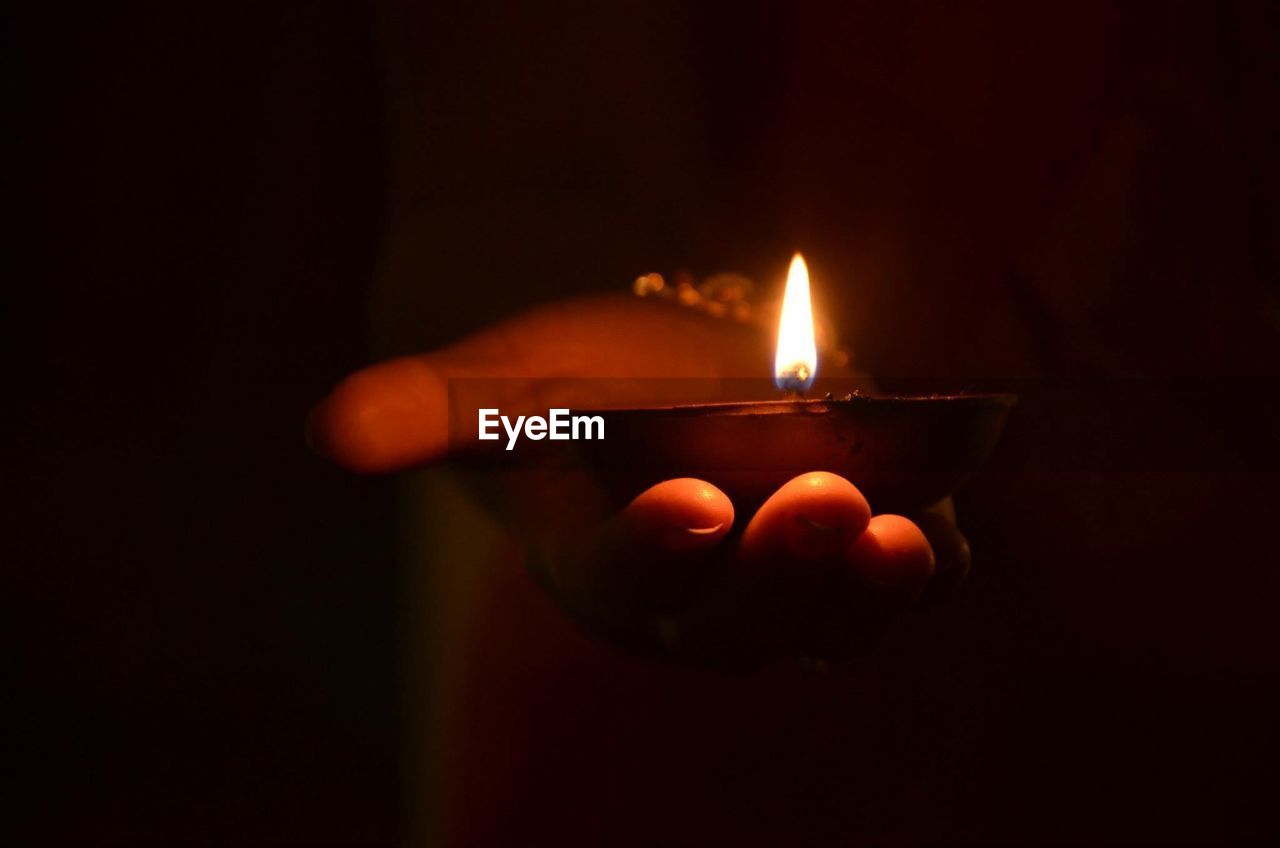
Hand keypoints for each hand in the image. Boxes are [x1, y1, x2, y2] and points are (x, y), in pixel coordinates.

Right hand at [307, 293, 970, 666]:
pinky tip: (946, 516)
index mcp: (602, 566)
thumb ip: (425, 411)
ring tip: (911, 537)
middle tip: (825, 500)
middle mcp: (693, 603)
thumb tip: (334, 431)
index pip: (623, 578)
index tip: (690, 504)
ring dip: (873, 588)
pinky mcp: (849, 559)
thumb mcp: (495, 383)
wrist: (652, 374)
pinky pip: (896, 584)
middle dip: (783, 568)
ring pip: (830, 620)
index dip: (654, 551)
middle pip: (739, 619)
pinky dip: (925, 563)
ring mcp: (780, 591)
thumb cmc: (567, 380)